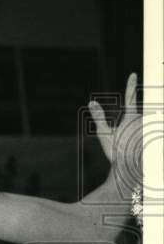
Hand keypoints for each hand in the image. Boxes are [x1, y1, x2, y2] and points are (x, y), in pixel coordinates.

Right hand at [90, 72, 141, 195]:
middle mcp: (142, 120)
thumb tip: (92, 102)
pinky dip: (135, 142)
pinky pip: (140, 135)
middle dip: (126, 129)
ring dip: (130, 137)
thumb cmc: (116, 151)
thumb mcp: (103, 133)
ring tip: (127, 149)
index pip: (129, 97)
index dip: (130, 85)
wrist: (130, 168)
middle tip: (122, 143)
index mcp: (131, 117)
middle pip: (132, 118)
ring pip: (136, 128)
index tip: (133, 75)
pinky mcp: (149, 136)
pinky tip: (133, 152)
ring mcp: (147, 128)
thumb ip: (98, 116)